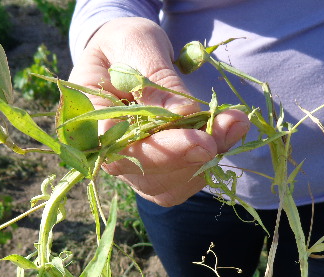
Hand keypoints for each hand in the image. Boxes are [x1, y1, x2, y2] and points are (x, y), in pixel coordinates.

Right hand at [69, 17, 249, 206]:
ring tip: (234, 124)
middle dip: (192, 156)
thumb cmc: (125, 44)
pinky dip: (208, 163)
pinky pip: (182, 182)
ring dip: (205, 161)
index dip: (162, 152)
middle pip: (147, 175)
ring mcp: (131, 167)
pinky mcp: (156, 172)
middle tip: (232, 126)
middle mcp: (106, 154)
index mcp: (88, 121)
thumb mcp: (137, 44)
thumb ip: (156, 79)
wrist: (127, 55)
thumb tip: (185, 115)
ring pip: (168, 186)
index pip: (120, 151)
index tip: (202, 142)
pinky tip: (227, 132)